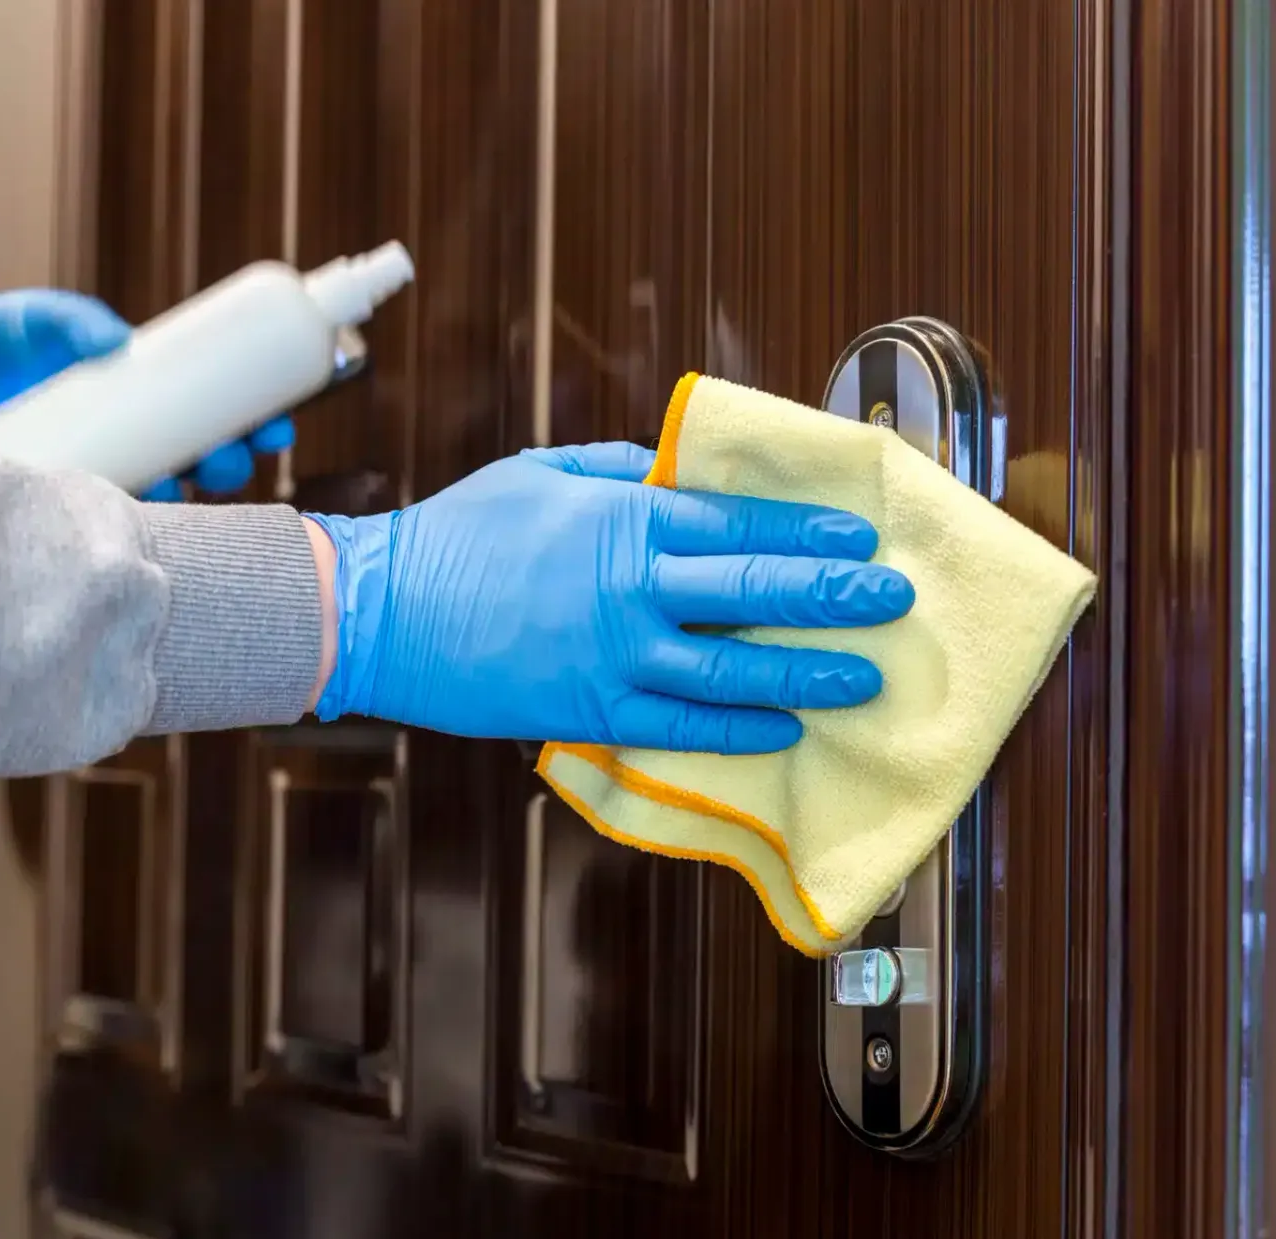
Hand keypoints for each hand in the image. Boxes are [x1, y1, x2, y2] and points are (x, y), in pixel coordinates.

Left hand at [0, 290, 290, 498]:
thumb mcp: (10, 325)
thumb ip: (60, 322)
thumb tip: (118, 342)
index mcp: (110, 396)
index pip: (192, 409)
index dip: (241, 417)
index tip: (278, 423)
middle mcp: (107, 442)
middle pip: (187, 455)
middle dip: (231, 454)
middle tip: (251, 450)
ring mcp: (80, 481)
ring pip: (158, 493)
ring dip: (196, 485)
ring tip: (213, 473)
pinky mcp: (49, 516)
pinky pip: (107, 528)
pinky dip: (139, 527)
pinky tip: (154, 518)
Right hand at [305, 442, 914, 754]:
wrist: (382, 614)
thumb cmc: (458, 536)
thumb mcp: (542, 473)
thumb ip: (621, 470)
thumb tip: (681, 472)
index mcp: (625, 519)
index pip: (741, 524)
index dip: (808, 532)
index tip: (860, 537)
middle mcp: (634, 588)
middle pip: (757, 592)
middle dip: (836, 595)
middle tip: (893, 600)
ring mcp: (617, 657)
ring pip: (736, 669)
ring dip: (808, 672)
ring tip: (865, 677)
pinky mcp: (592, 713)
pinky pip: (683, 727)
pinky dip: (738, 730)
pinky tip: (784, 731)